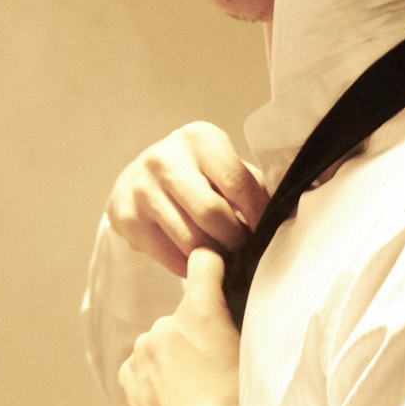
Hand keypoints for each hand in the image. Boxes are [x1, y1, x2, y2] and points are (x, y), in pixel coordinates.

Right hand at [107, 122, 269, 276]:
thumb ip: (252, 187)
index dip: (256, 214)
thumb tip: (279, 217)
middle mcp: (165, 158)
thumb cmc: (198, 175)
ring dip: (215, 256)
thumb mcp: (225, 168)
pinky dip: (190, 266)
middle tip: (244, 251)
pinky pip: (168, 256)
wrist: (140, 178)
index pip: (236, 182)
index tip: (264, 232)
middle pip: (211, 213)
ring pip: (190, 239)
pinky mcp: (125, 216)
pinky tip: (199, 262)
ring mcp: (141, 188)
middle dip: (235, 240)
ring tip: (227, 259)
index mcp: (200, 139)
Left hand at [119, 248, 242, 405]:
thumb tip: (235, 317)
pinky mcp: (126, 379)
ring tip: (196, 394)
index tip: (217, 273)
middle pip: (184, 315)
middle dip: (196, 333)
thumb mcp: (254, 362)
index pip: (203, 262)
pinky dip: (157, 380)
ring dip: (175, 359)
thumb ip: (237, 329)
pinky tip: (176, 404)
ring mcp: (141, 353)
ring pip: (162, 344)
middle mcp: (164, 326)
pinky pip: (144, 368)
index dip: (212, 266)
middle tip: (217, 369)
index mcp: (200, 314)